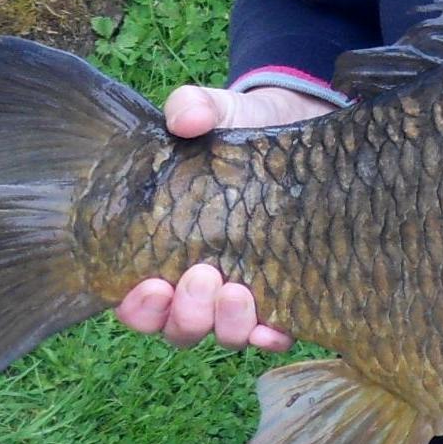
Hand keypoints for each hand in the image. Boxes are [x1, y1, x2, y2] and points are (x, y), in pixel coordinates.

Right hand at [112, 83, 331, 352]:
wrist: (304, 127)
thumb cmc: (245, 127)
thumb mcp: (219, 111)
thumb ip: (194, 106)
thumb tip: (185, 116)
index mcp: (167, 248)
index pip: (138, 299)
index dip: (138, 307)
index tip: (149, 285)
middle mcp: (201, 281)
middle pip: (178, 326)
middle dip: (184, 314)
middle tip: (201, 278)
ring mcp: (244, 292)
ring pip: (223, 334)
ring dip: (225, 325)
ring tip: (237, 293)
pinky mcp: (288, 291)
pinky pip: (274, 333)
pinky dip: (271, 337)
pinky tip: (277, 328)